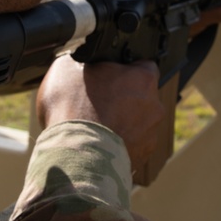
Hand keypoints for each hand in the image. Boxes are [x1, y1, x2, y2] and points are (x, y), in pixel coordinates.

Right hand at [37, 56, 164, 173]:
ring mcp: (150, 135)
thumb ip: (82, 62)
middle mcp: (154, 106)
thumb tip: (79, 62)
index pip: (143, 66)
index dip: (124, 70)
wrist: (75, 154)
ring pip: (136, 123)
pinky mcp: (141, 158)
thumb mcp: (66, 68)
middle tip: (96, 102)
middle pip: (140, 96)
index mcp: (144, 78)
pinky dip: (117, 145)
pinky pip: (130, 146)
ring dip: (121, 123)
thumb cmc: (73, 108)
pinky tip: (96, 144)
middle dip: (122, 98)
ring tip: (93, 127)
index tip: (108, 76)